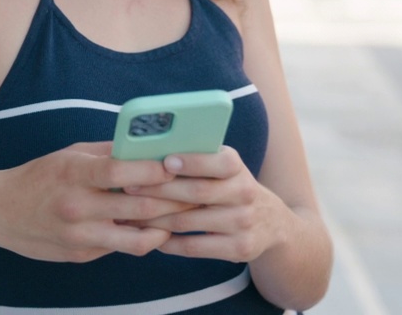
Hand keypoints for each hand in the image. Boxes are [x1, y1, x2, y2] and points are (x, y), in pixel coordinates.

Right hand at [0, 142, 193, 262]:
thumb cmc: (39, 177)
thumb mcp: (69, 154)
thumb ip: (108, 152)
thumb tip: (148, 144)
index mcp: (74, 174)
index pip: (122, 171)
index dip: (154, 169)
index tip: (178, 164)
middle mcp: (77, 207)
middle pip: (139, 207)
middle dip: (173, 201)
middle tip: (196, 194)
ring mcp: (79, 236)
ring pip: (137, 239)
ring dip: (164, 227)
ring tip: (181, 218)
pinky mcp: (81, 256)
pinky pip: (120, 249)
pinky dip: (141, 238)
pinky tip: (155, 229)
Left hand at [126, 146, 290, 261]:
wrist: (272, 224)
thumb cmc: (231, 187)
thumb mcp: (225, 169)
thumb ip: (198, 159)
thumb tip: (149, 152)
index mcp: (238, 167)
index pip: (219, 161)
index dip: (193, 161)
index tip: (165, 160)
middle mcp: (244, 193)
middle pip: (196, 192)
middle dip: (159, 189)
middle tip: (128, 187)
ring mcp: (243, 223)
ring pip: (188, 222)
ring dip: (154, 218)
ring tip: (129, 213)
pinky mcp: (239, 249)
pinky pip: (193, 247)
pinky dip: (168, 242)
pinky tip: (150, 235)